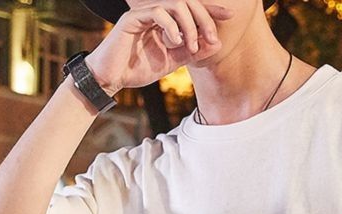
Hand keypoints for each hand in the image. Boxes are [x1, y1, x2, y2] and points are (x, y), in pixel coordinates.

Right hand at [84, 0, 234, 93]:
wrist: (112, 78)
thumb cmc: (138, 69)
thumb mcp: (172, 62)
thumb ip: (192, 52)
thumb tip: (216, 42)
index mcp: (167, 21)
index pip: (192, 10)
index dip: (211, 10)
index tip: (229, 15)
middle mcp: (157, 13)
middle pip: (187, 3)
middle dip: (204, 18)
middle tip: (211, 38)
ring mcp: (145, 13)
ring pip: (174, 5)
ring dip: (189, 24)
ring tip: (191, 45)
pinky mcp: (133, 18)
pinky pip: (158, 12)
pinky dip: (171, 26)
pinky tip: (176, 41)